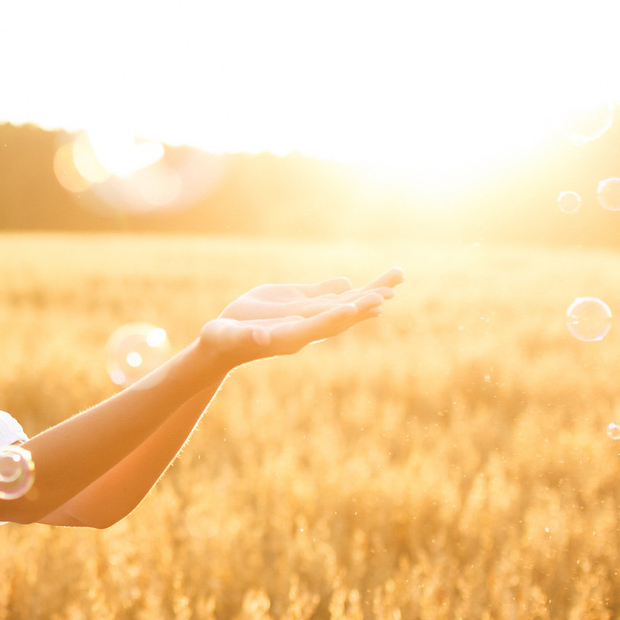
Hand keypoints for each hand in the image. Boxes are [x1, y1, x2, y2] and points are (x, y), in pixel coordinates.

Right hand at [196, 268, 400, 362]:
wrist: (225, 342)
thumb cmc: (222, 340)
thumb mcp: (230, 337)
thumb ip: (247, 337)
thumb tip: (260, 338)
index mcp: (290, 336)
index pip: (319, 326)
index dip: (337, 315)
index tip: (356, 304)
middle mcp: (306, 329)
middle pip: (342, 314)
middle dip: (365, 300)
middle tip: (393, 289)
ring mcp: (308, 319)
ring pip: (345, 304)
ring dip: (370, 291)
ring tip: (397, 277)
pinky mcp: (305, 308)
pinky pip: (335, 299)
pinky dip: (354, 293)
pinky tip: (374, 288)